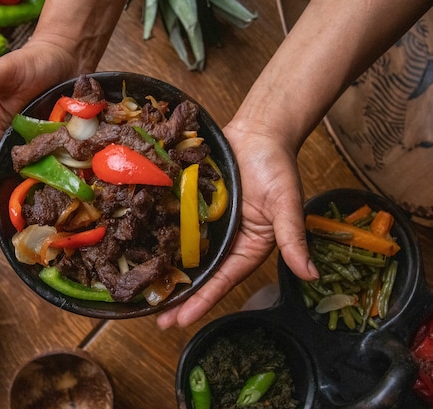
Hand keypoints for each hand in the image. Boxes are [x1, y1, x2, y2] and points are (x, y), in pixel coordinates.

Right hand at [0, 40, 83, 252]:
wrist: (69, 56)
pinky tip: (54, 226)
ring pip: (23, 193)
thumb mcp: (3, 72)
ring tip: (13, 249)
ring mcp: (36, 156)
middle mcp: (10, 151)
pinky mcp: (59, 156)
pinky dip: (51, 204)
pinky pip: (55, 183)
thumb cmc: (33, 62)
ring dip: (16, 220)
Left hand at [156, 118, 318, 328]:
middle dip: (180, 297)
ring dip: (166, 274)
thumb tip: (311, 274)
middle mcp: (225, 241)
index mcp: (248, 247)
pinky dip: (160, 240)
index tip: (182, 321)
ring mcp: (207, 225)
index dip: (203, 301)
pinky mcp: (193, 208)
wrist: (258, 132)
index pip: (223, 280)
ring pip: (184, 255)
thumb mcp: (286, 204)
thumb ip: (293, 238)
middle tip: (157, 320)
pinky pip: (175, 227)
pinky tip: (142, 252)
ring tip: (145, 295)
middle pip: (200, 275)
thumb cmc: (277, 167)